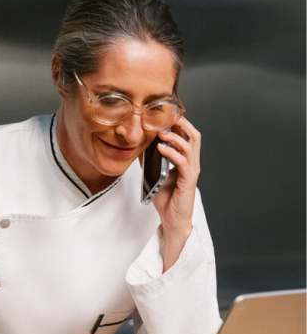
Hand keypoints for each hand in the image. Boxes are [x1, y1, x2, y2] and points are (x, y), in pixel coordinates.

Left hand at [147, 117, 200, 270]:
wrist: (172, 219)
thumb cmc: (166, 200)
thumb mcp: (155, 177)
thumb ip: (150, 163)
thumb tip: (139, 150)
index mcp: (185, 160)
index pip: (187, 136)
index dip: (179, 124)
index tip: (166, 114)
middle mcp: (191, 163)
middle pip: (194, 136)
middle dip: (182, 123)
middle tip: (169, 116)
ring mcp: (191, 171)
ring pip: (191, 145)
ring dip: (175, 136)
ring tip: (161, 132)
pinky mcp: (188, 180)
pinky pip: (182, 161)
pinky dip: (172, 152)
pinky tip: (161, 148)